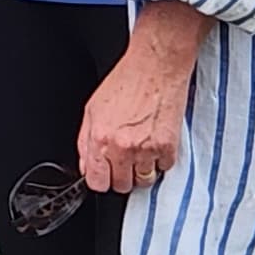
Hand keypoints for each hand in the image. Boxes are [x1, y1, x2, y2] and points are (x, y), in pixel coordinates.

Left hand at [76, 44, 191, 194]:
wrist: (155, 68)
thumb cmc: (125, 82)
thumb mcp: (92, 109)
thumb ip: (86, 141)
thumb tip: (87, 165)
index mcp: (100, 138)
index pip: (97, 182)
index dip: (101, 179)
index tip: (105, 173)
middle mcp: (122, 147)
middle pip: (122, 186)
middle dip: (122, 175)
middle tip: (125, 157)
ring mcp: (147, 150)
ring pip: (144, 181)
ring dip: (142, 169)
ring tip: (141, 147)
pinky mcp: (168, 148)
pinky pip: (164, 168)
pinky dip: (161, 159)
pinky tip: (155, 140)